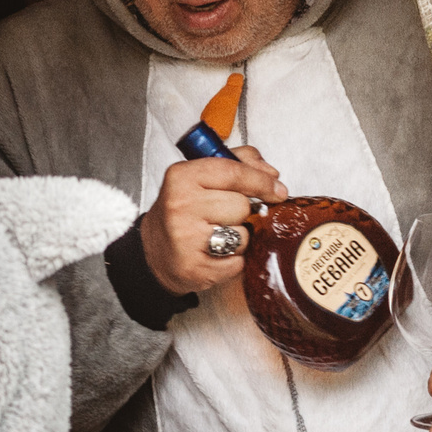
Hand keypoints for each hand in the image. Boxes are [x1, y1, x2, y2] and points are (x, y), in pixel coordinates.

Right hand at [140, 146, 288, 295]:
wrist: (154, 251)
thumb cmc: (182, 212)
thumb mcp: (201, 177)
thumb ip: (238, 163)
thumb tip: (271, 174)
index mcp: (182, 177)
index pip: (234, 172)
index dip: (261, 181)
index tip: (277, 189)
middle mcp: (180, 205)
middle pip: (242, 205)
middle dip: (242, 212)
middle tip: (223, 216)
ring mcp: (186, 238)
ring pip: (243, 236)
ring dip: (238, 238)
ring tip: (217, 235)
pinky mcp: (195, 268)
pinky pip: (237, 262)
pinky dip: (233, 261)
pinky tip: (215, 254)